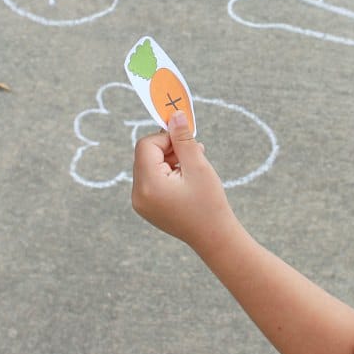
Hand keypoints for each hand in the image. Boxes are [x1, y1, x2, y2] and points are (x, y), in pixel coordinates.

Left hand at [132, 111, 238, 257]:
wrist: (215, 238)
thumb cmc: (209, 203)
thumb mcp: (198, 166)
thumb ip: (183, 139)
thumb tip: (175, 114)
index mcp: (148, 185)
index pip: (146, 145)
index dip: (166, 137)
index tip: (187, 140)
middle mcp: (138, 194)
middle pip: (145, 155)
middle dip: (168, 148)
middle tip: (194, 152)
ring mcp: (141, 203)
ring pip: (148, 165)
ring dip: (169, 160)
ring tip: (193, 166)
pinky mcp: (147, 207)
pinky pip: (151, 179)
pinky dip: (166, 173)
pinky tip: (186, 178)